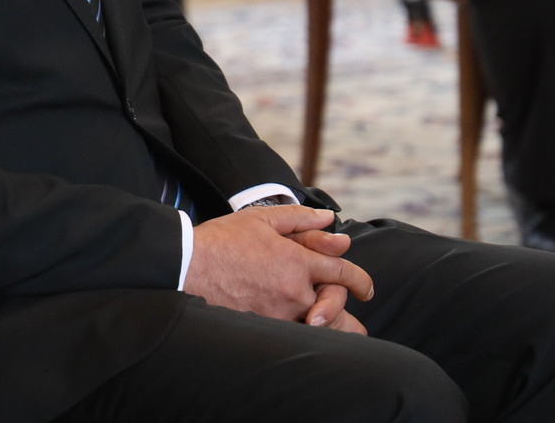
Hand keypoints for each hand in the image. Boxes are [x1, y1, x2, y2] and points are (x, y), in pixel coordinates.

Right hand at [182, 206, 371, 328]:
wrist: (187, 265)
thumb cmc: (222, 240)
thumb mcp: (261, 218)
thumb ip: (300, 218)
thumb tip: (330, 220)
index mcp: (297, 262)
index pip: (342, 274)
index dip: (360, 282)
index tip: (366, 289)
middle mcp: (293, 291)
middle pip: (337, 310)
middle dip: (350, 318)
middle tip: (357, 324)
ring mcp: (278, 314)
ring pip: (317, 329)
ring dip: (328, 331)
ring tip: (334, 336)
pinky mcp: (262, 328)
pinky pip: (292, 336)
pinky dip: (302, 337)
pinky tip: (302, 336)